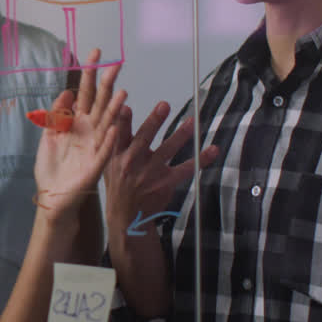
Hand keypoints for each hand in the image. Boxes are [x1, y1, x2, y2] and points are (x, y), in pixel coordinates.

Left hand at [33, 49, 124, 220]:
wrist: (51, 196)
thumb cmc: (51, 167)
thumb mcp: (49, 134)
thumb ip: (57, 113)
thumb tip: (67, 91)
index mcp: (77, 122)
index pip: (85, 93)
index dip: (89, 74)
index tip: (95, 54)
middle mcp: (89, 130)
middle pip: (100, 102)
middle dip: (107, 83)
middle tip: (116, 64)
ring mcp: (95, 145)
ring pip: (107, 122)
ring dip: (114, 108)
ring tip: (122, 92)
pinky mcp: (96, 164)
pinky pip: (105, 150)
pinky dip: (111, 139)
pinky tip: (116, 127)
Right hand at [103, 101, 219, 238]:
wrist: (127, 216)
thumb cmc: (119, 185)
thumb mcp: (109, 162)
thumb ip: (116, 140)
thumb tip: (120, 112)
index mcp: (117, 156)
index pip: (119, 135)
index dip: (122, 121)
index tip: (125, 107)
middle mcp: (132, 163)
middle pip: (144, 138)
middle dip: (154, 121)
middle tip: (164, 105)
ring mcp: (149, 173)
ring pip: (167, 150)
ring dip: (180, 135)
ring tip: (190, 122)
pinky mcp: (165, 183)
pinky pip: (186, 169)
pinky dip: (201, 159)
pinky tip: (212, 150)